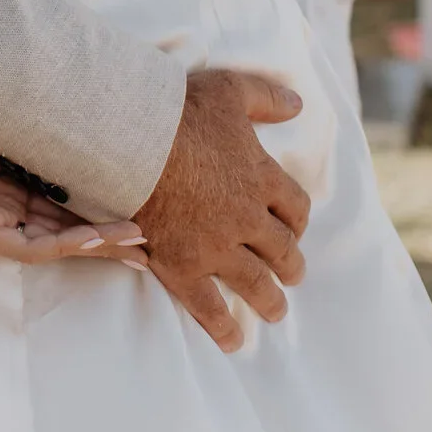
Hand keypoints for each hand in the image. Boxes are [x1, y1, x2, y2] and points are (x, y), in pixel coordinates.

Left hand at [0, 125, 148, 270]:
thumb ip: (28, 119)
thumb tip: (66, 92)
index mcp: (6, 185)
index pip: (61, 203)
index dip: (99, 208)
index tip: (136, 207)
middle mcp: (2, 208)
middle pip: (66, 229)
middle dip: (110, 237)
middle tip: (151, 244)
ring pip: (56, 242)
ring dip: (99, 243)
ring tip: (137, 242)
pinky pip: (31, 246)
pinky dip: (67, 241)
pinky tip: (98, 236)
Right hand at [132, 69, 310, 352]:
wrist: (132, 141)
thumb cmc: (177, 111)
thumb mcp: (229, 91)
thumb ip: (266, 98)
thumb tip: (298, 104)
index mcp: (261, 177)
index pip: (295, 206)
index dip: (297, 219)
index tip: (294, 227)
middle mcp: (247, 218)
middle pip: (281, 249)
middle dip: (290, 264)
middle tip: (293, 274)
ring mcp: (217, 247)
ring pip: (255, 282)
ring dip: (270, 300)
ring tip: (275, 311)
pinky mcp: (184, 266)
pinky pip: (209, 306)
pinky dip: (223, 326)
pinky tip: (233, 340)